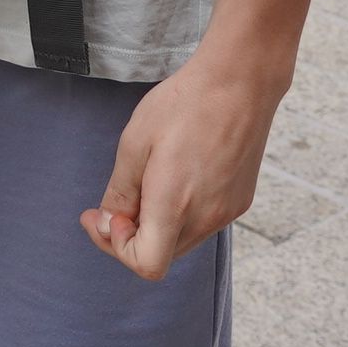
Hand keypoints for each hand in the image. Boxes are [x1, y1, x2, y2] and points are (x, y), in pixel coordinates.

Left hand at [82, 50, 281, 280]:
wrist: (240, 80)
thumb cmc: (185, 103)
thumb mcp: (135, 142)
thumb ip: (120, 191)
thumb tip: (109, 224)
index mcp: (175, 205)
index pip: (147, 265)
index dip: (118, 248)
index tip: (107, 215)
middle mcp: (206, 217)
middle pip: (161, 254)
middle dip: (131, 235)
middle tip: (114, 202)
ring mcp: (227, 211)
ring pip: (182, 239)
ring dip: (157, 224)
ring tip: (148, 181)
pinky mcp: (240, 201)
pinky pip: (203, 222)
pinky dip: (182, 212)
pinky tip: (176, 174)